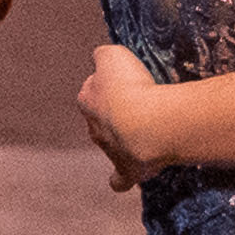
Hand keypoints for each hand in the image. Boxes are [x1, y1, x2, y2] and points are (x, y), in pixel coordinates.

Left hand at [76, 43, 167, 189]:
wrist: (147, 124)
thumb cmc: (130, 87)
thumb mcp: (113, 55)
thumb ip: (104, 56)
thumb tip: (102, 59)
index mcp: (87, 99)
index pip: (92, 89)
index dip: (109, 86)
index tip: (127, 83)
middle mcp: (93, 127)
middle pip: (101, 119)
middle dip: (116, 115)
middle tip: (141, 107)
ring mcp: (110, 151)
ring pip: (111, 145)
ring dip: (123, 140)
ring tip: (147, 133)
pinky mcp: (127, 170)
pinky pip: (120, 178)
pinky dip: (122, 179)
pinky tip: (129, 177)